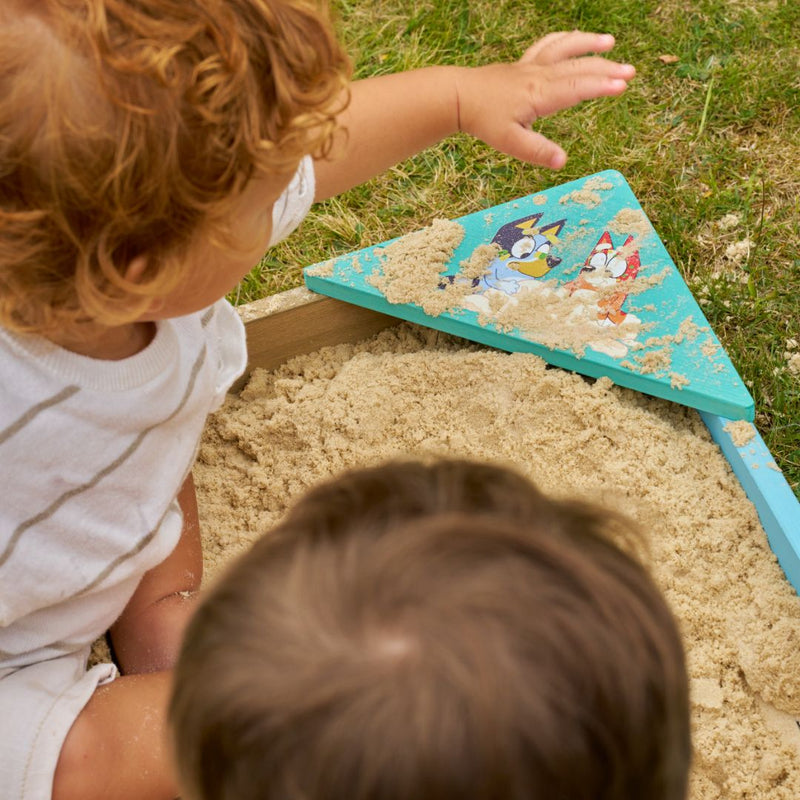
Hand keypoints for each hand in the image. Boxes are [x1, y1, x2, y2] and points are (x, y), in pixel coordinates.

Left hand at [454, 31, 635, 168]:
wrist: (458, 97)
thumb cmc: (483, 121)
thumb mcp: (509, 143)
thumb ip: (537, 151)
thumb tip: (563, 162)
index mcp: (539, 95)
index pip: (576, 88)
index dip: (600, 86)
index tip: (622, 85)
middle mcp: (539, 75)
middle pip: (577, 67)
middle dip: (605, 69)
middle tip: (630, 73)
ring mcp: (531, 66)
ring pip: (565, 49)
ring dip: (588, 44)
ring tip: (610, 43)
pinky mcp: (523, 63)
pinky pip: (549, 45)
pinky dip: (565, 39)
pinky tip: (575, 39)